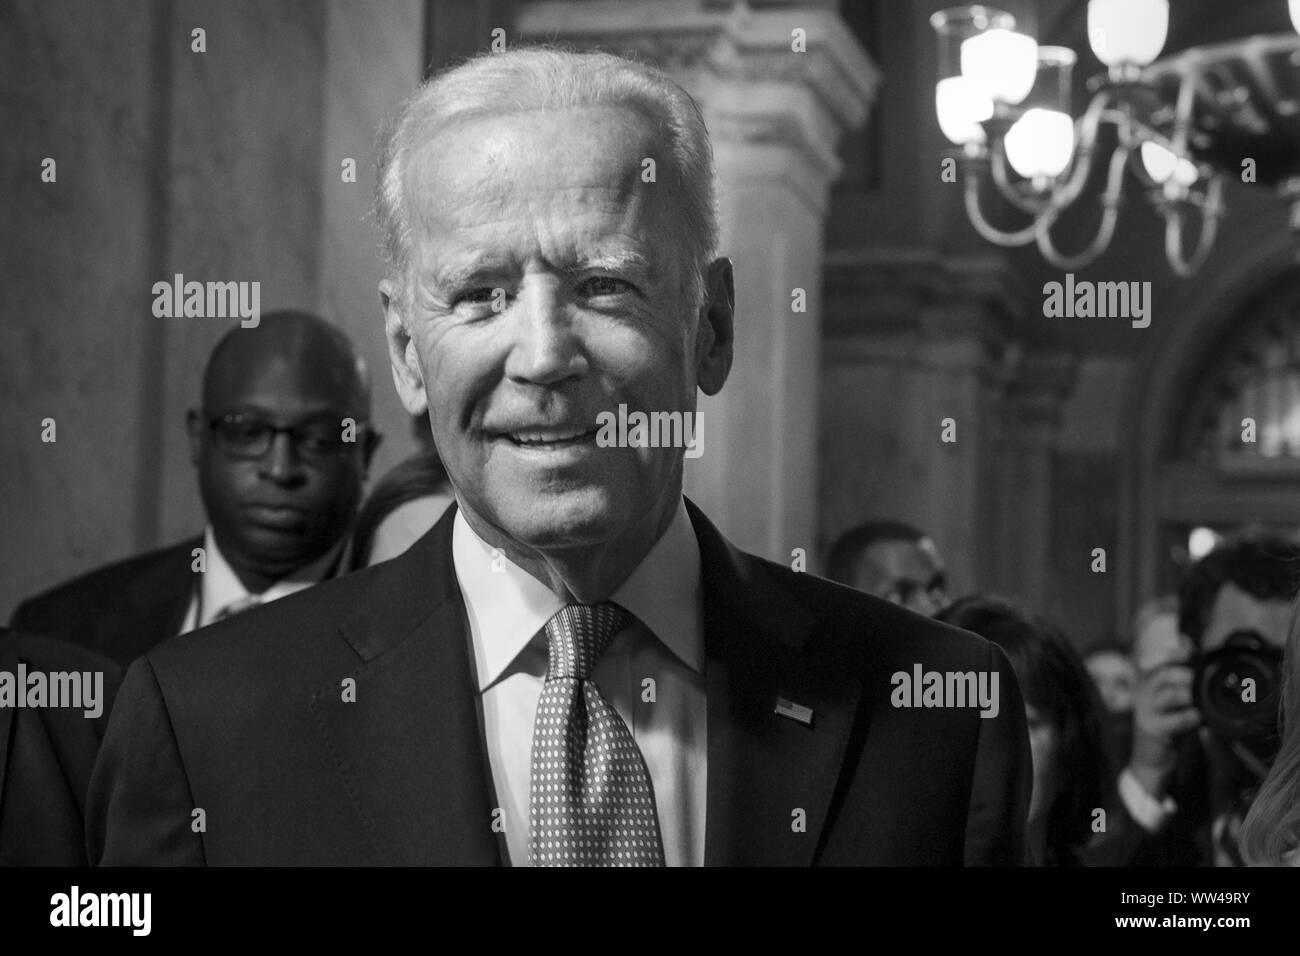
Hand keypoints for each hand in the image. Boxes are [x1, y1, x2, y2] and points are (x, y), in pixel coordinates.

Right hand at [1127, 662, 1199, 798]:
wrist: (1151, 758)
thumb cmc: (1169, 726)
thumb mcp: (1174, 703)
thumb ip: (1186, 686)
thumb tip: (1211, 667)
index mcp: (1150, 682)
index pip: (1159, 660)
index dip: (1174, 652)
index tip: (1189, 646)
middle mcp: (1145, 692)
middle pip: (1164, 674)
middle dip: (1186, 675)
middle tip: (1201, 681)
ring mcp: (1146, 710)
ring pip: (1169, 694)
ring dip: (1189, 696)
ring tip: (1200, 701)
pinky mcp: (1152, 728)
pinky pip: (1173, 720)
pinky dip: (1188, 718)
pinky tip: (1197, 719)